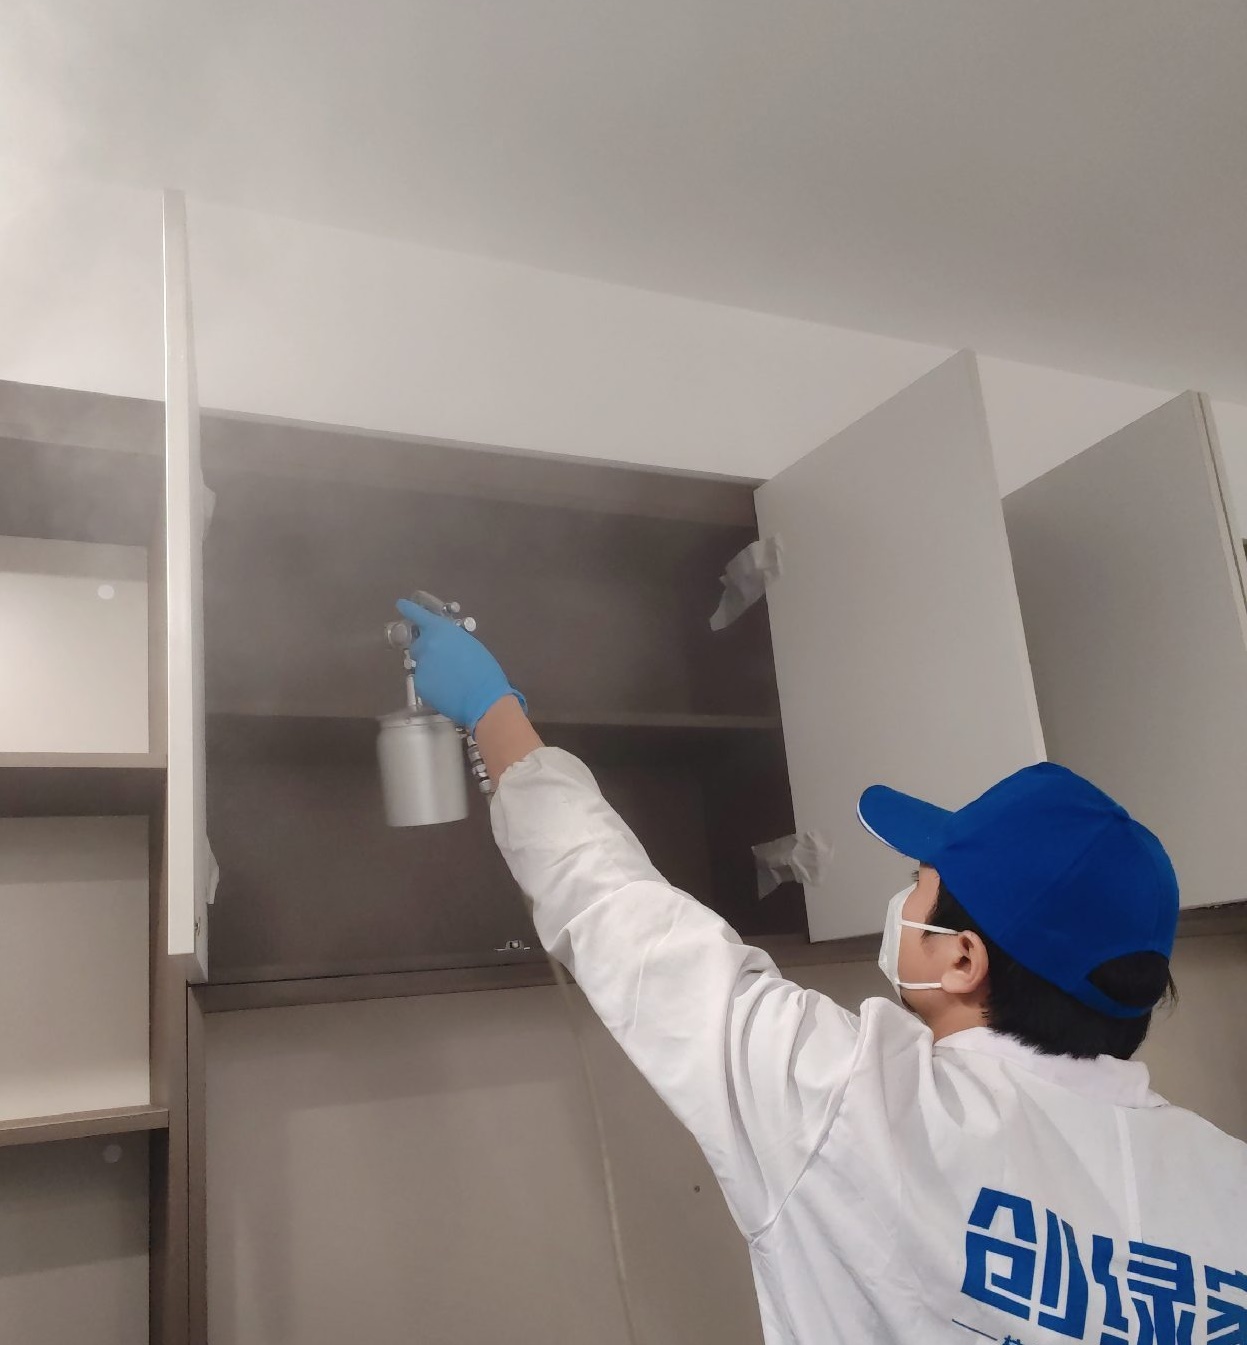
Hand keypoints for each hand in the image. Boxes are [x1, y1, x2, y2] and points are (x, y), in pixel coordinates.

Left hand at [395, 599, 525, 731]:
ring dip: (429, 666)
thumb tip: (445, 642)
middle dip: (426, 649)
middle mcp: (426, 645)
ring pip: (420, 663)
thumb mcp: (470, 644)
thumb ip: (452, 639)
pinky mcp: (419, 684)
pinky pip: (422, 679)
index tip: (401, 604)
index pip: (419, 615)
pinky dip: (431, 682)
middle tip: (441, 659)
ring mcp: (420, 665)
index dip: (409, 609)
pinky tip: (445, 689)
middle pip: (417, 644)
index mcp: (440, 631)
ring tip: (447, 677)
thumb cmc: (483, 668)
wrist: (482, 697)